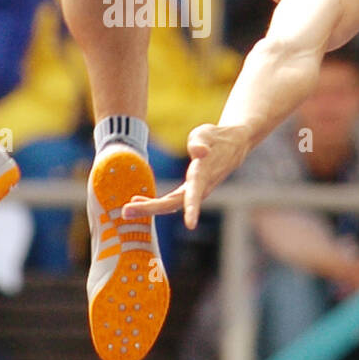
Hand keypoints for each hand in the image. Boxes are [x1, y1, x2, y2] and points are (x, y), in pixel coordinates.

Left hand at [121, 123, 249, 229]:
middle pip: (173, 204)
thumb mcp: (207, 134)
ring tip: (127, 211)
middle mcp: (200, 188)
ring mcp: (194, 192)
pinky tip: (138, 199)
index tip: (190, 225)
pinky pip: (170, 200)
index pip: (196, 194)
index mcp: (204, 174)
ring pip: (170, 205)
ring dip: (149, 208)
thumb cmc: (216, 138)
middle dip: (150, 208)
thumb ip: (200, 143)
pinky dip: (154, 202)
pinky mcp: (189, 191)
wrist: (232, 146)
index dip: (192, 209)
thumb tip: (199, 152)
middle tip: (126, 212)